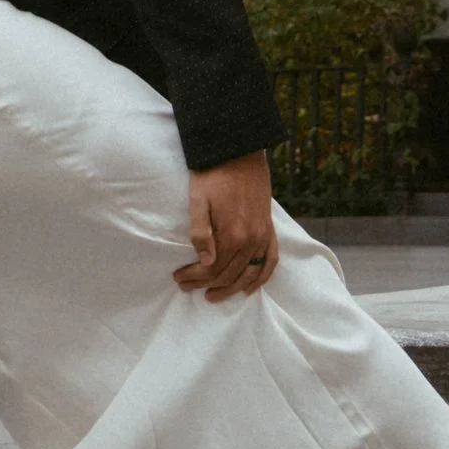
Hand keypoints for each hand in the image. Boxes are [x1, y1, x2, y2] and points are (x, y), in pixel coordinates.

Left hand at [174, 153, 278, 300]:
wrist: (239, 153)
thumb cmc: (213, 175)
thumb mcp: (198, 199)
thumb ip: (200, 232)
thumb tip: (205, 262)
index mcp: (233, 234)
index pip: (213, 268)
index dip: (194, 277)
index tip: (178, 278)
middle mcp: (252, 239)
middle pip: (228, 274)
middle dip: (205, 284)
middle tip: (187, 286)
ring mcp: (263, 235)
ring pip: (249, 273)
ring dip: (231, 287)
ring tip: (213, 294)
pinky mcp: (269, 229)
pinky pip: (270, 260)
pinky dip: (261, 277)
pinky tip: (249, 287)